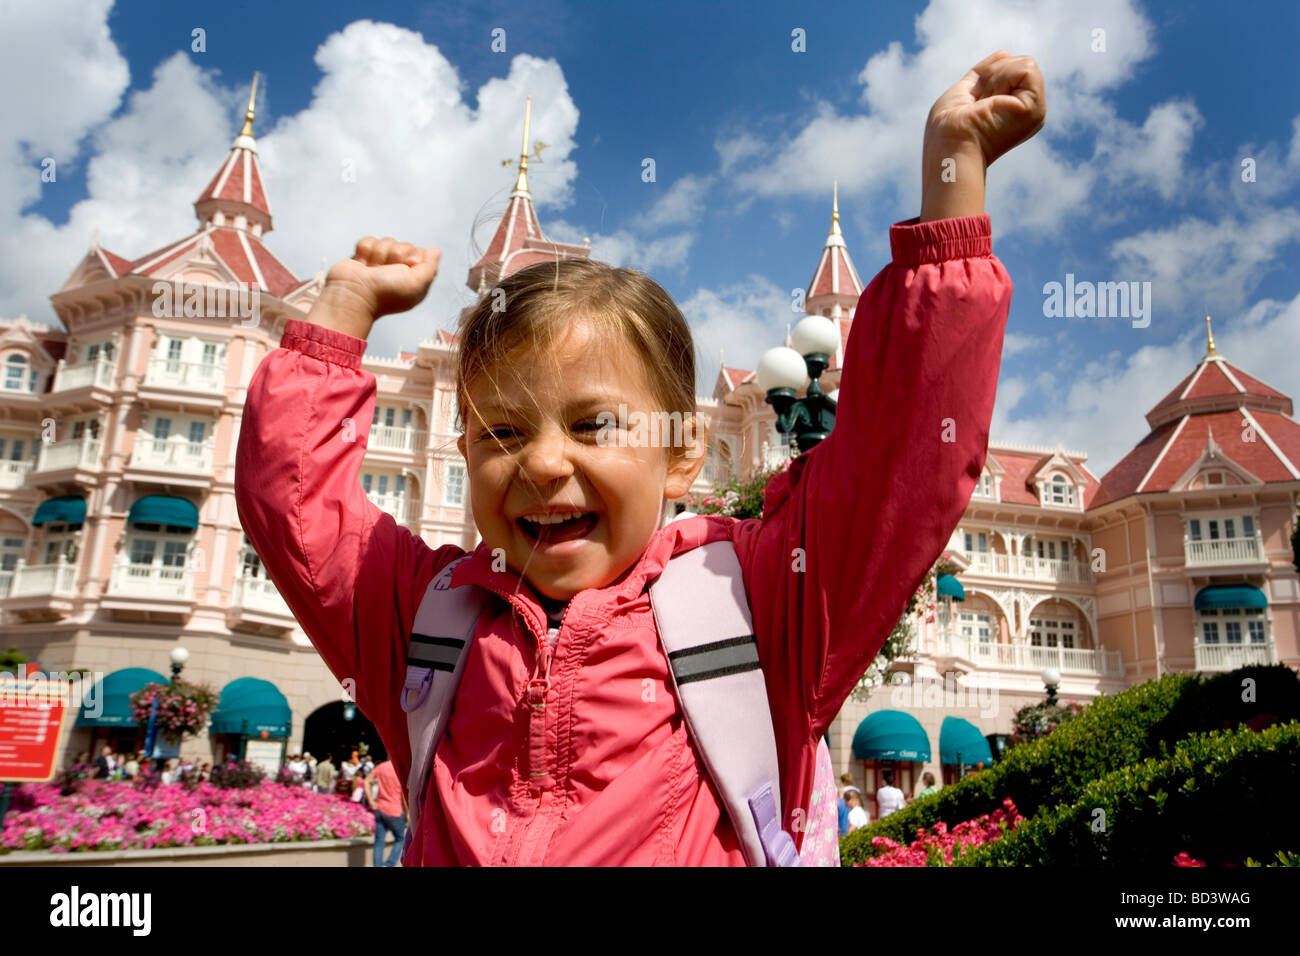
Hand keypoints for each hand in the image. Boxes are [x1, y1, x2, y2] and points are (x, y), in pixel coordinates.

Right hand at [311, 237, 441, 338]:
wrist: (353, 294)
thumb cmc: (385, 293)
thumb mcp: (417, 283)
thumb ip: (430, 267)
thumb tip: (436, 251)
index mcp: (413, 278)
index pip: (420, 252)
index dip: (413, 257)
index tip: (407, 267)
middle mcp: (398, 270)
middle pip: (403, 245)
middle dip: (394, 256)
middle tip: (385, 271)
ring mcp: (380, 263)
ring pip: (386, 241)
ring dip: (378, 255)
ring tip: (372, 270)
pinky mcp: (364, 256)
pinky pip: (369, 241)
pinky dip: (365, 251)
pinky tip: (363, 265)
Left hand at [919, 51, 1045, 221]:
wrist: (949, 146)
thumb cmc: (948, 128)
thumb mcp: (966, 91)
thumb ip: (985, 74)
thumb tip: (1005, 53)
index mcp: (1012, 109)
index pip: (1007, 69)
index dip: (986, 76)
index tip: (972, 103)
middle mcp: (1027, 111)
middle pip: (1017, 62)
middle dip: (991, 75)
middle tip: (978, 103)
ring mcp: (1035, 111)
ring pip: (1025, 62)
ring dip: (995, 78)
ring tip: (984, 105)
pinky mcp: (1036, 108)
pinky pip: (1026, 67)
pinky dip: (1002, 79)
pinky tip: (992, 102)